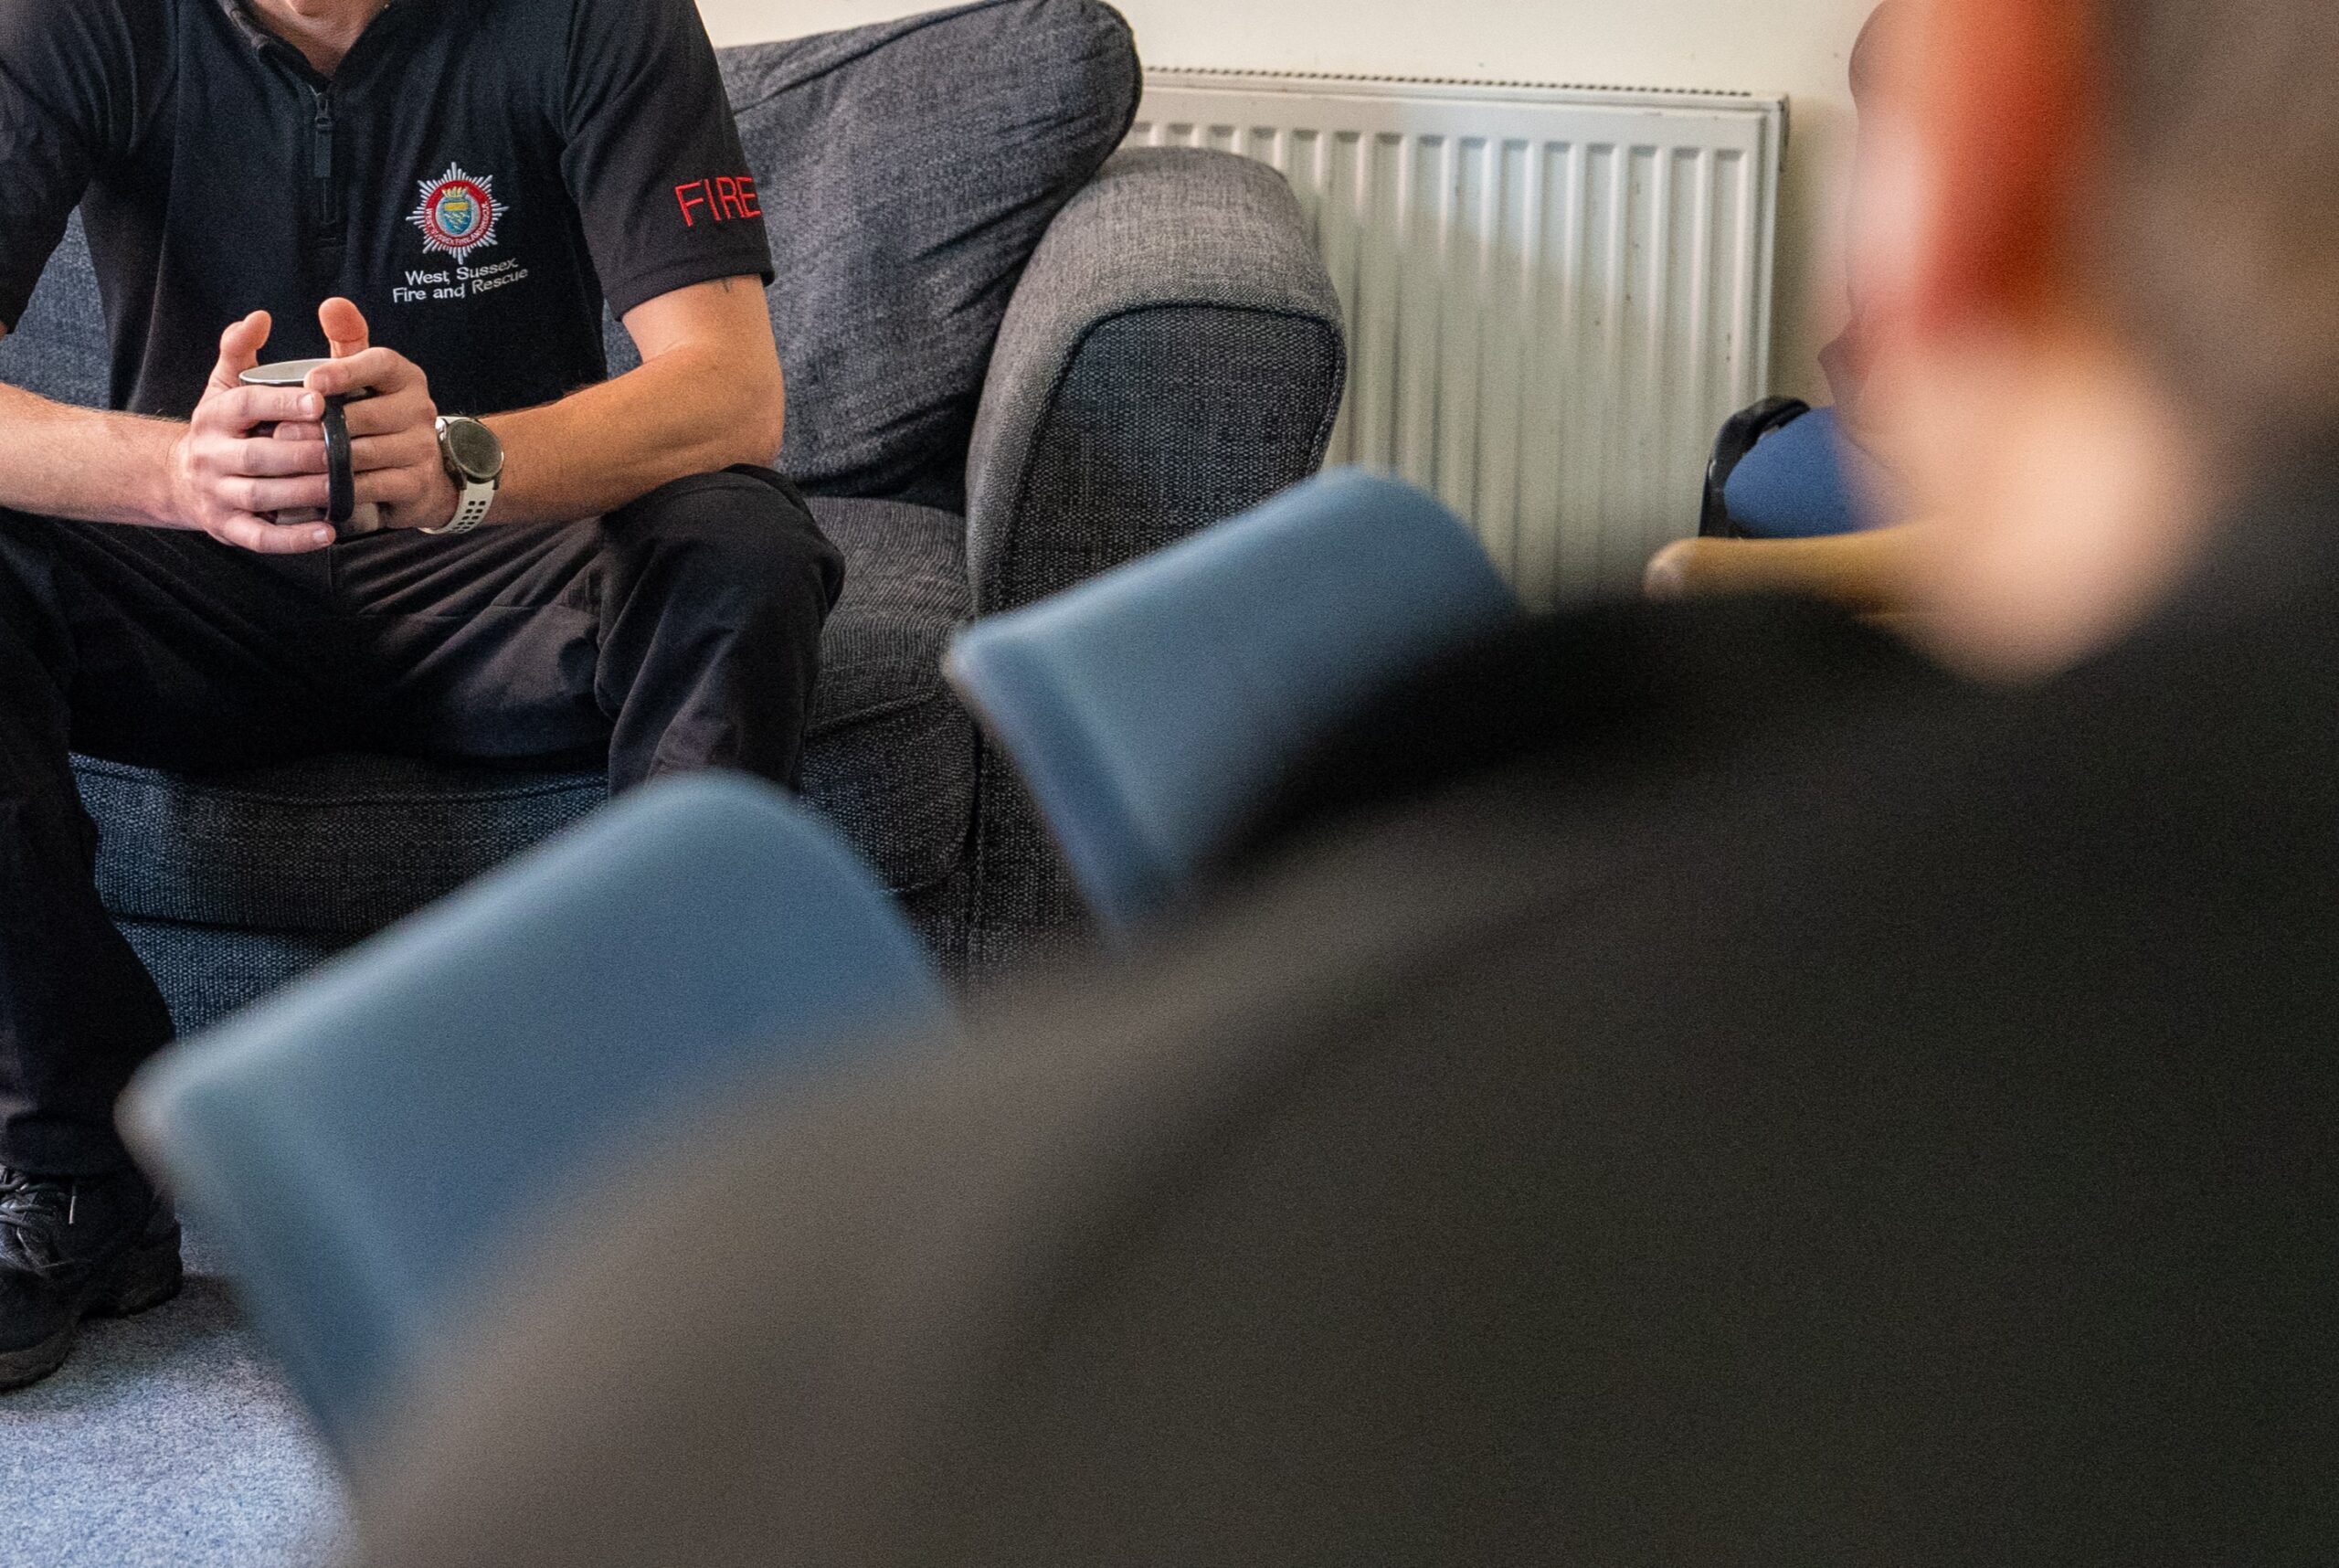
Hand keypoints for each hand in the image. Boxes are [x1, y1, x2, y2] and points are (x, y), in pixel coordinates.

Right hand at [165, 310, 339, 553]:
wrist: (179, 478)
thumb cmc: (222, 427)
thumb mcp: (223, 385)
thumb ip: (240, 350)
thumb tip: (258, 317)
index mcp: (215, 415)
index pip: (247, 404)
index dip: (283, 403)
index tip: (320, 400)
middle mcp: (211, 455)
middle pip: (259, 455)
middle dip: (304, 453)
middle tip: (347, 450)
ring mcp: (218, 494)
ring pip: (263, 496)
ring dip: (306, 493)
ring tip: (344, 486)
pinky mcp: (228, 528)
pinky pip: (261, 537)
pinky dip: (295, 538)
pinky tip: (329, 531)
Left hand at [277, 298, 458, 532]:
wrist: (414, 475)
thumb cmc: (372, 416)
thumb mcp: (361, 375)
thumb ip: (346, 339)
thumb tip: (333, 304)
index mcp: (405, 376)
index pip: (380, 363)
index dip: (344, 371)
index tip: (310, 381)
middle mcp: (420, 408)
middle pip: (367, 414)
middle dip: (322, 425)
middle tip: (280, 432)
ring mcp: (421, 447)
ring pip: (366, 452)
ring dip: (326, 458)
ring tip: (291, 460)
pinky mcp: (417, 482)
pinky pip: (373, 484)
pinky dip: (342, 487)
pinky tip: (316, 486)